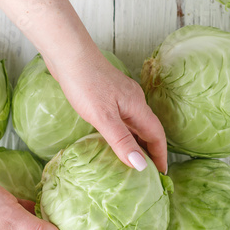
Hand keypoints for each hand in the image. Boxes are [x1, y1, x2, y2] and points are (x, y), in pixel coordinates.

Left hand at [47, 46, 166, 173]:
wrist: (68, 55)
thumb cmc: (85, 83)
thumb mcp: (103, 117)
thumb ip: (121, 141)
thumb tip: (141, 166)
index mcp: (137, 107)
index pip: (156, 135)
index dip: (160, 155)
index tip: (162, 175)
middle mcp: (132, 102)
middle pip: (147, 130)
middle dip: (150, 152)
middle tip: (148, 174)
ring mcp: (119, 98)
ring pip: (133, 125)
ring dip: (136, 143)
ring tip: (132, 163)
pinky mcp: (106, 96)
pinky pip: (120, 120)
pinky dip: (122, 134)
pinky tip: (113, 141)